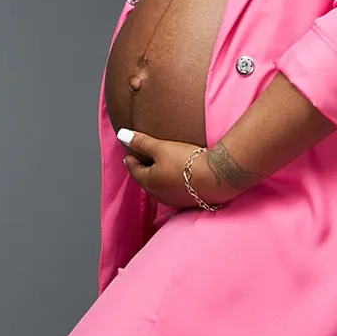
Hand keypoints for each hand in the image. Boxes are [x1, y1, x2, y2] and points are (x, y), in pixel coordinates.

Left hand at [118, 130, 238, 208]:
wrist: (215, 178)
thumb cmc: (186, 162)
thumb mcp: (161, 148)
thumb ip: (141, 142)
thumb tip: (121, 135)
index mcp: (148, 181)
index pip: (133, 168)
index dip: (131, 158)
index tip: (129, 151)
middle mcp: (157, 193)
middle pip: (145, 178)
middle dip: (143, 167)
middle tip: (143, 157)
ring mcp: (173, 199)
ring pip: (159, 185)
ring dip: (158, 175)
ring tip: (161, 164)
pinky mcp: (187, 200)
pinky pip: (173, 189)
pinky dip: (171, 180)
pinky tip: (179, 174)